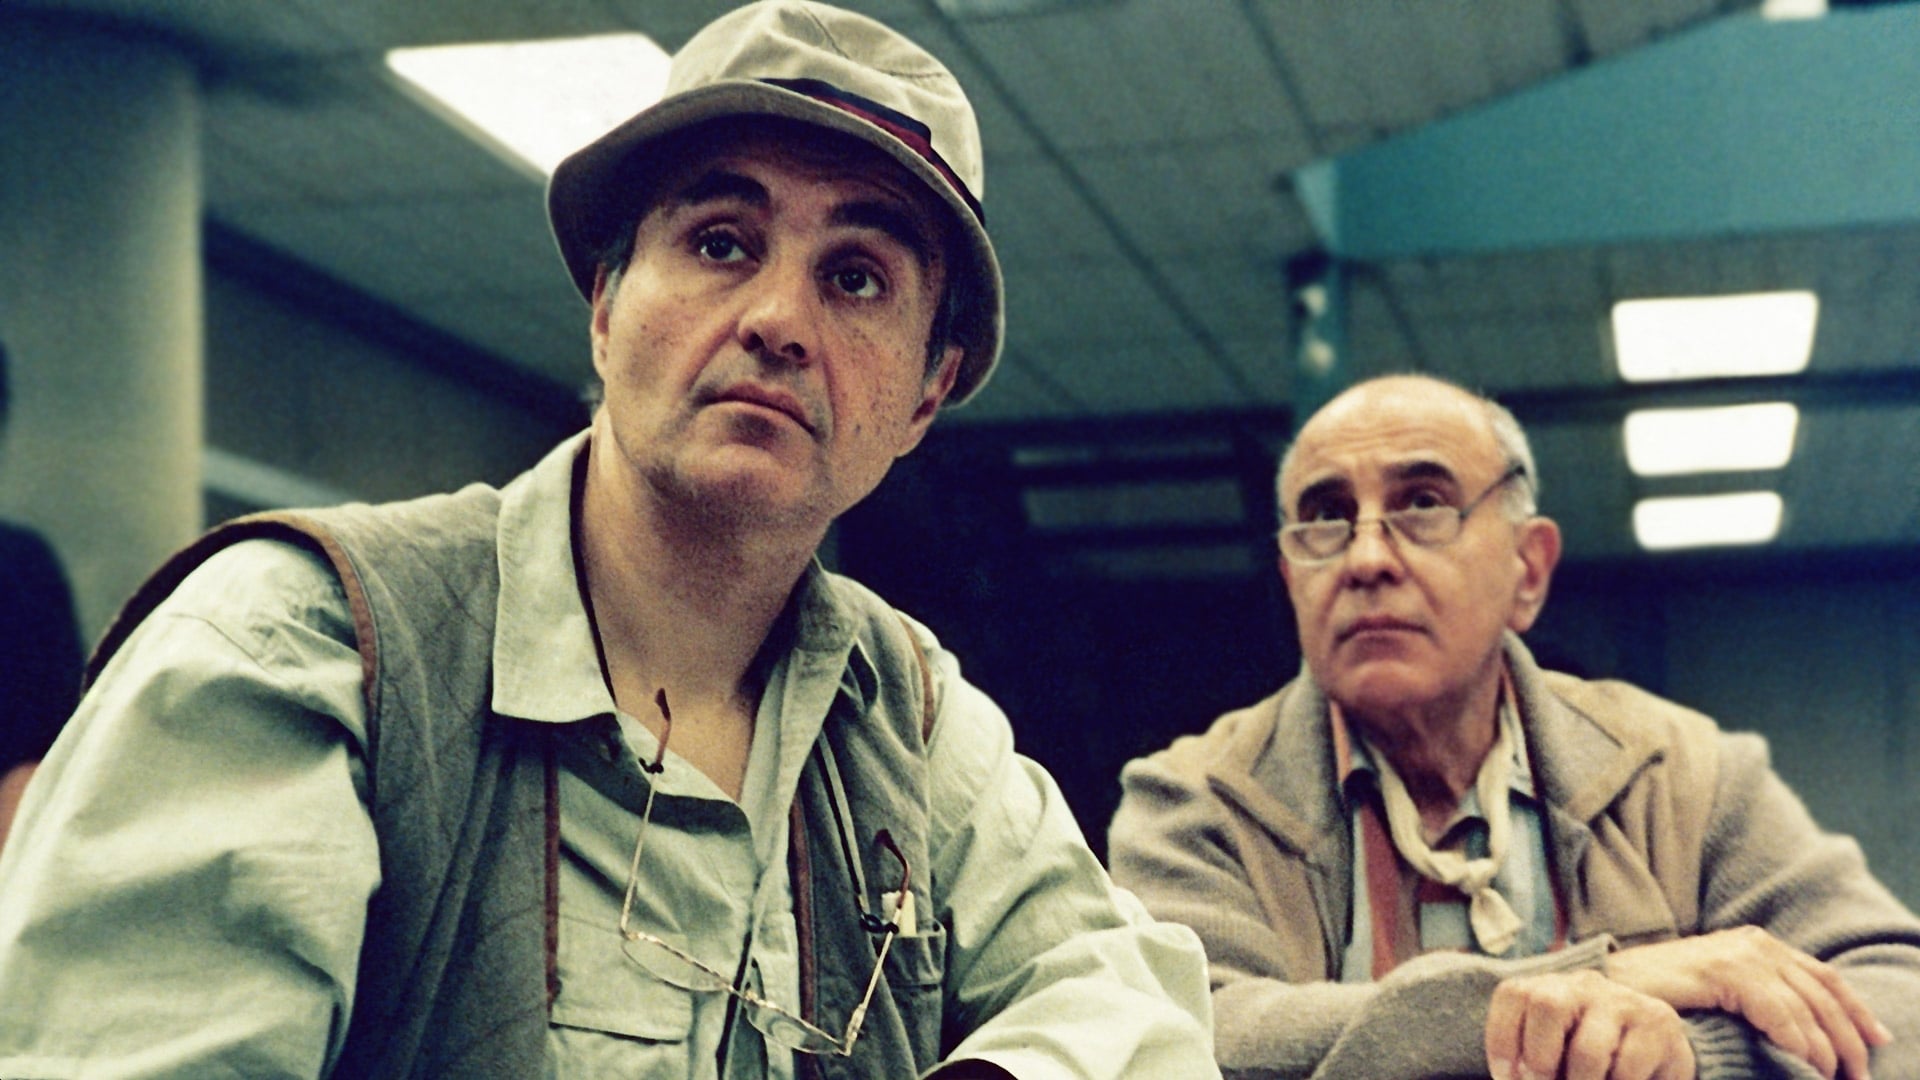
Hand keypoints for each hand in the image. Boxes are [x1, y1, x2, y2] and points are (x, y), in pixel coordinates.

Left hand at [1487, 969, 1694, 1079]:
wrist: (1661, 1058)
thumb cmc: (1594, 1063)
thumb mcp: (1558, 1056)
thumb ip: (1534, 1063)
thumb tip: (1521, 1078)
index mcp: (1550, 988)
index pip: (1514, 994)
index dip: (1502, 1040)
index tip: (1508, 1079)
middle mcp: (1584, 985)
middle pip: (1547, 1003)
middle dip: (1540, 1057)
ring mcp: (1623, 999)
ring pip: (1587, 1051)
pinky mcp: (1657, 1022)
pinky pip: (1626, 1071)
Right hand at [1605, 927, 1892, 1079]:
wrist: (1610, 986)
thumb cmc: (1660, 997)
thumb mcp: (1719, 992)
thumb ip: (1757, 998)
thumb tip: (1802, 1029)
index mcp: (1757, 944)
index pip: (1823, 975)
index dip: (1855, 1009)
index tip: (1877, 1041)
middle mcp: (1754, 943)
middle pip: (1823, 991)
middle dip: (1849, 1036)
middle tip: (1860, 1074)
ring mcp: (1738, 954)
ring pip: (1806, 1004)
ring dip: (1827, 1046)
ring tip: (1832, 1077)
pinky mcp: (1723, 971)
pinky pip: (1777, 1011)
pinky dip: (1797, 1039)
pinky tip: (1803, 1061)